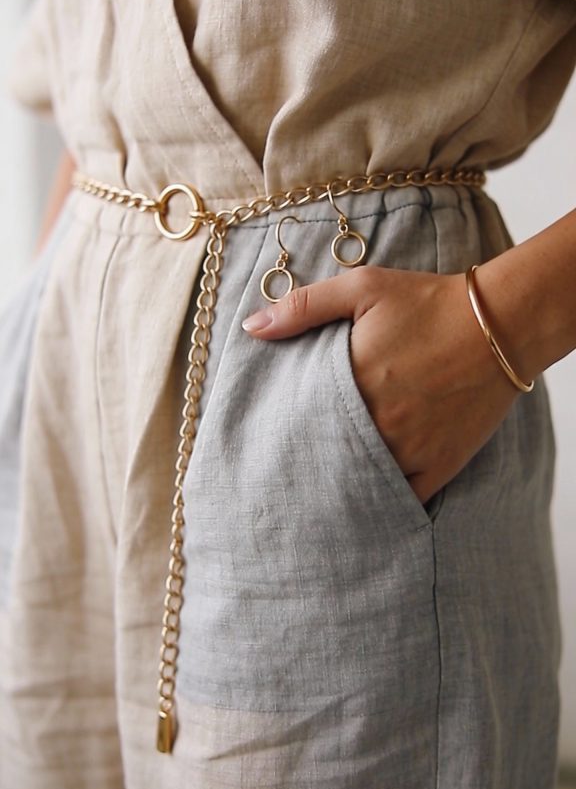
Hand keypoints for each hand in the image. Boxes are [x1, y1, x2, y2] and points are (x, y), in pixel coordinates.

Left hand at [241, 265, 518, 502]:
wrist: (501, 323)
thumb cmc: (429, 302)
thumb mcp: (362, 288)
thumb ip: (303, 307)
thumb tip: (252, 326)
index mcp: (353, 382)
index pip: (300, 422)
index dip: (282, 433)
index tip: (267, 438)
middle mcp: (379, 423)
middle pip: (327, 458)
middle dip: (306, 464)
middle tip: (286, 472)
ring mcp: (411, 449)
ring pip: (361, 483)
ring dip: (340, 484)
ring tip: (317, 489)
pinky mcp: (441, 464)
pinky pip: (402, 498)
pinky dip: (382, 500)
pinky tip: (364, 498)